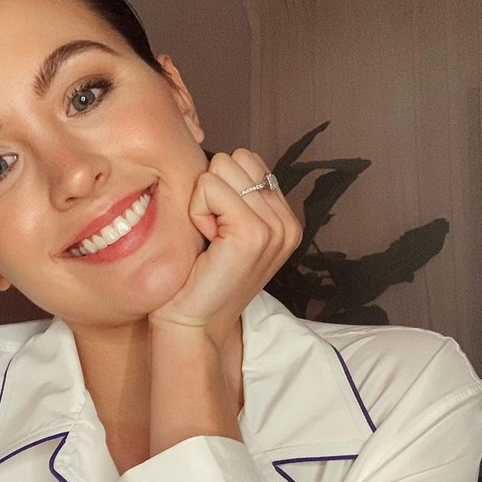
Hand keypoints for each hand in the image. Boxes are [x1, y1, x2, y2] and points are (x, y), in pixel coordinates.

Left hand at [146, 149, 300, 455]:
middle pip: (236, 158)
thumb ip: (239, 195)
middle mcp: (288, 222)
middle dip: (212, 190)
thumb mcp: (230, 231)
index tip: (219, 229)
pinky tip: (206, 242)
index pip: (248, 159)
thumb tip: (223, 159)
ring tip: (210, 238)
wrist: (194, 322)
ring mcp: (275, 228)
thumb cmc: (201, 277)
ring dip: (203, 201)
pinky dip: (197, 211)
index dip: (221, 187)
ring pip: (222, 169)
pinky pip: (210, 187)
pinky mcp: (253, 233)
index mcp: (286, 219)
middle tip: (212, 234)